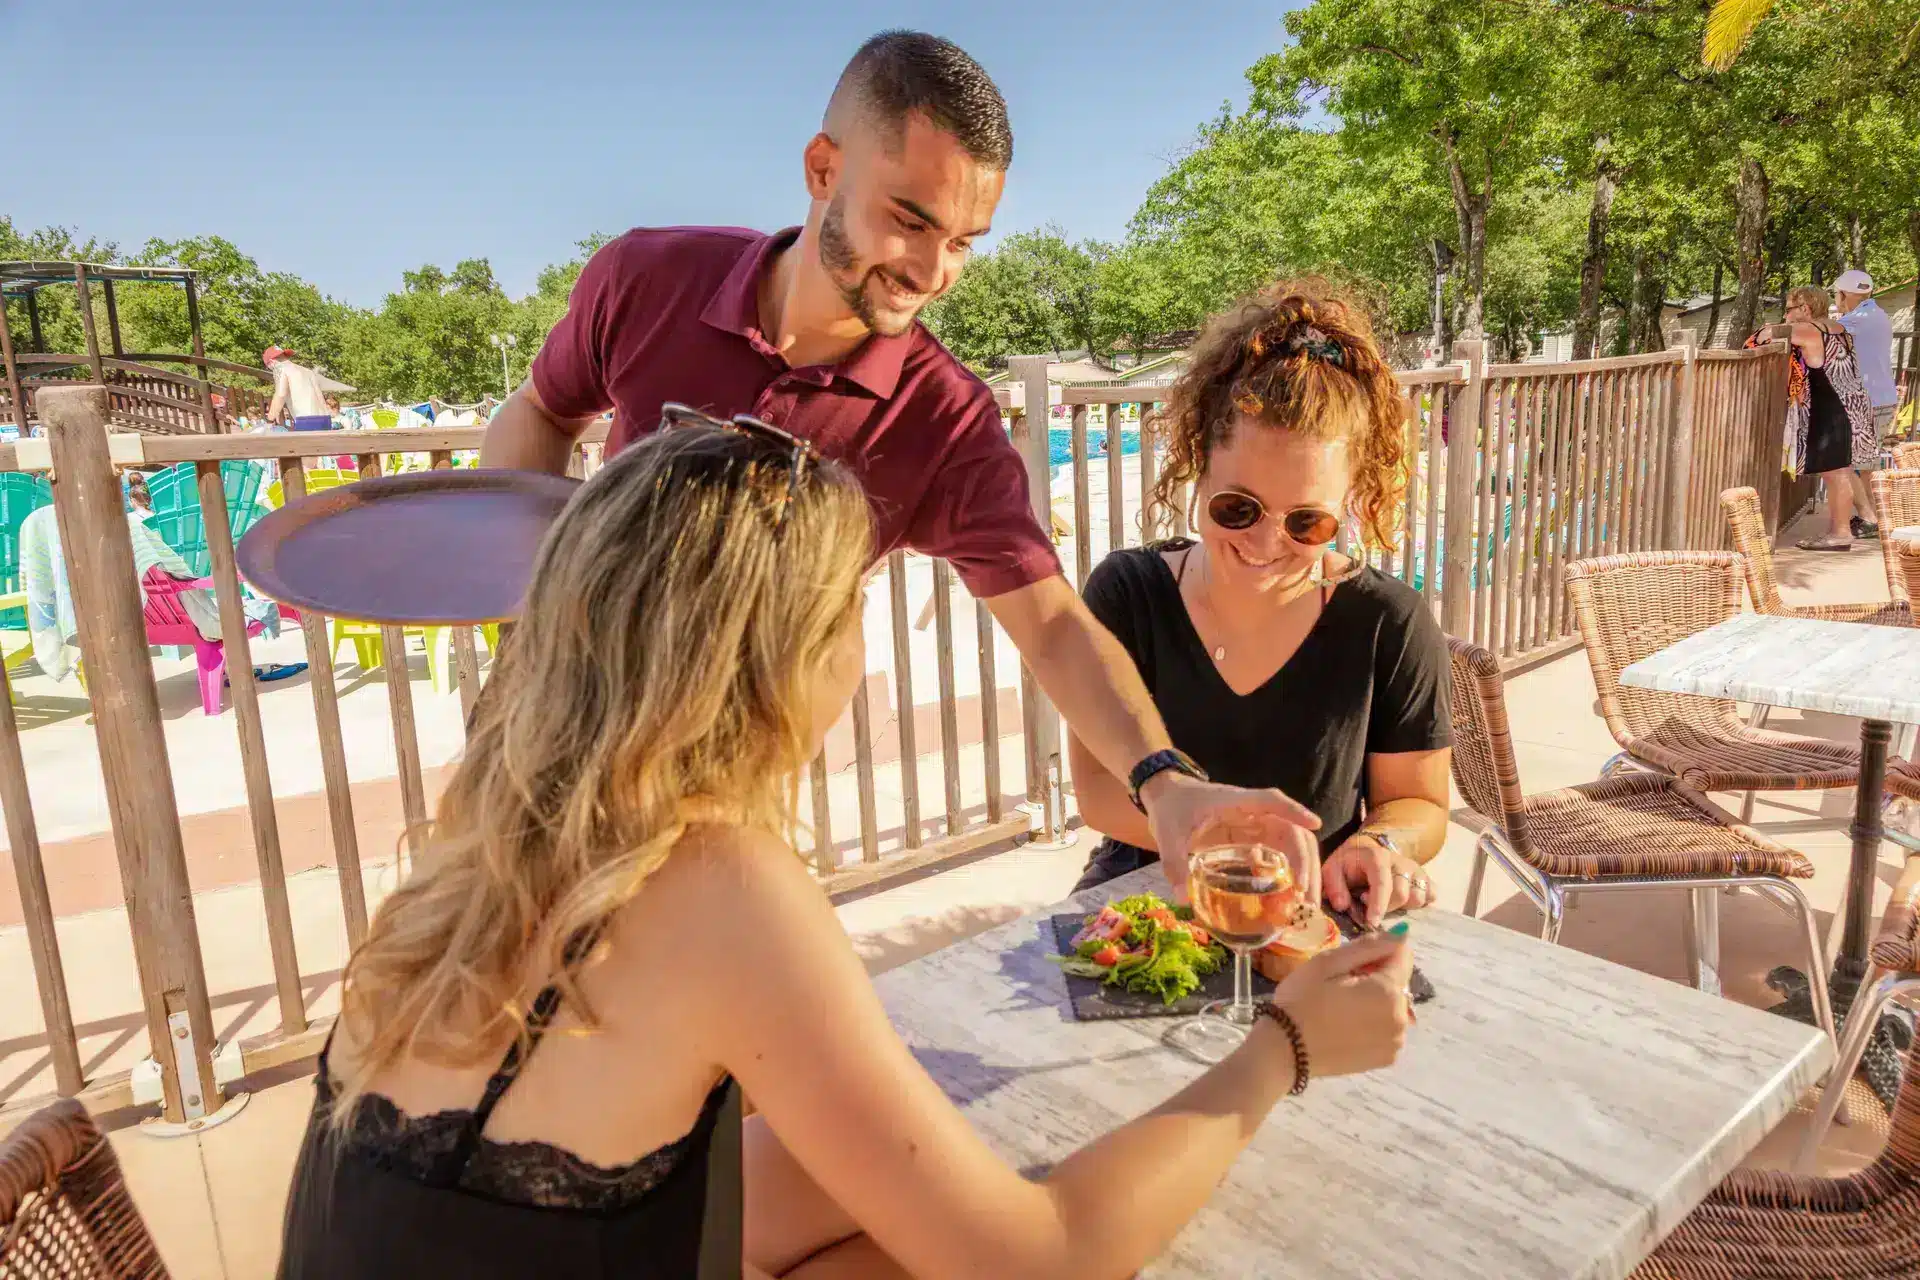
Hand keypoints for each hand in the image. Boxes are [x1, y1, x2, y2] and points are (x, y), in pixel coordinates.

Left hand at [1141, 772, 1319, 904]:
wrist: (1166, 796)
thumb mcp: (1167, 834)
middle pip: (1292, 832)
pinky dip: (1287, 876)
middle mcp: (1253, 813)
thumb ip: (1174, 863)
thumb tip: (1182, 898)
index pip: (1270, 801)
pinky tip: (1288, 901)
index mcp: (1235, 802)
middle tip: (1307, 897)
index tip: (1315, 824)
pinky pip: (1277, 856)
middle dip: (1305, 863)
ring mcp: (1256, 827)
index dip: (1293, 811)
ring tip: (1304, 905)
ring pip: (1291, 846)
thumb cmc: (1171, 807)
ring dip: (1302, 872)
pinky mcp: (1252, 840)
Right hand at [1266, 932, 1412, 1077]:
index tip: (1349, 964)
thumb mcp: (1328, 963)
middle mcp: (1401, 1018)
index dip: (1377, 953)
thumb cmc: (1302, 1001)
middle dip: (1376, 977)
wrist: (1285, 1051)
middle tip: (1339, 986)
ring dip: (1376, 1001)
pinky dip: (1374, 1022)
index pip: (1402, 955)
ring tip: (1341, 1008)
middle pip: (1398, 982)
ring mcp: (1395, 1042)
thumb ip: (1368, 946)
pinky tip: (1346, 1027)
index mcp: (1389, 991)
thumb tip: (1400, 935)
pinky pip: (1387, 1028)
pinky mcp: (1386, 1058)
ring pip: (1393, 1006)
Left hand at [1323, 837, 1432, 926]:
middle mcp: (1400, 862)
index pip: (1383, 883)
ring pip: (1419, 897)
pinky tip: (1402, 904)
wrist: (1366, 850)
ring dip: (1402, 907)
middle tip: (1369, 907)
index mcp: (1377, 857)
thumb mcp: (1332, 870)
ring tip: (1385, 902)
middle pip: (1403, 894)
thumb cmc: (1348, 864)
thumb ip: (1333, 886)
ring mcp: (1415, 869)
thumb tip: (1343, 906)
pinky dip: (1419, 904)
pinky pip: (1431, 895)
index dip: (1378, 905)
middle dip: (1386, 908)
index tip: (1372, 923)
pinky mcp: (1424, 877)